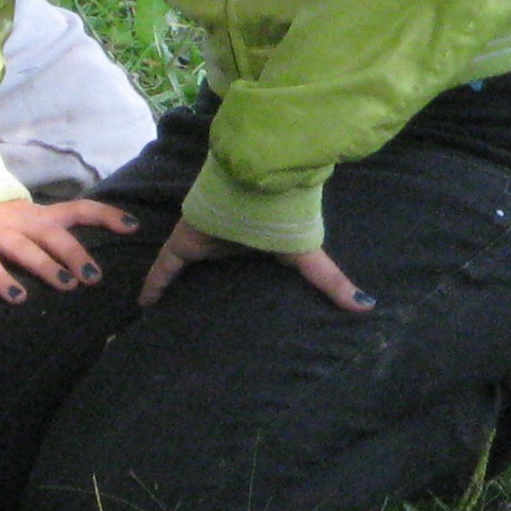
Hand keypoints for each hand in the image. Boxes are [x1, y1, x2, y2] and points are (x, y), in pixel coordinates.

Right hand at [0, 196, 139, 302]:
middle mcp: (24, 221)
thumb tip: (90, 259)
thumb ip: (54, 234)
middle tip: (94, 277)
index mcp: (43, 214)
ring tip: (68, 285)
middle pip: (54, 234)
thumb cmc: (2, 220)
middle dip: (76, 254)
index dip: (107, 215)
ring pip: (26, 248)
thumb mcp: (31, 221)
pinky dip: (3, 281)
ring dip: (47, 266)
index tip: (134, 226)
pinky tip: (18, 298)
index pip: (81, 209)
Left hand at [136, 219, 372, 311]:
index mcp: (258, 247)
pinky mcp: (183, 243)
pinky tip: (143, 306)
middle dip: (209, 289)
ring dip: (180, 287)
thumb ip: (332, 279)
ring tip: (171, 316)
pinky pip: (164, 268)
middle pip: (217, 269)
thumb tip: (368, 306)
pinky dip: (153, 286)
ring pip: (189, 269)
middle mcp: (230, 244)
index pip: (249, 271)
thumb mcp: (308, 253)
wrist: (253, 187)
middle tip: (200, 322)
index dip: (245, 288)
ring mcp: (205, 242)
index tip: (241, 315)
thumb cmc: (282, 218)